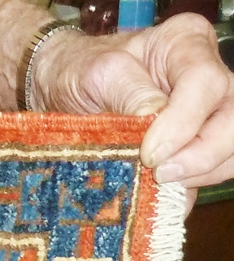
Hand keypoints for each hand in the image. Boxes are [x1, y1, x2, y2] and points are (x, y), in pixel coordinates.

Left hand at [32, 13, 233, 209]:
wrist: (61, 92)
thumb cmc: (80, 74)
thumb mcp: (96, 74)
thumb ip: (128, 94)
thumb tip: (154, 120)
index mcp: (185, 45)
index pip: (205, 83)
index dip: (184, 123)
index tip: (151, 153)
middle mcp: (205, 78)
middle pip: (231, 120)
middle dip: (202, 155)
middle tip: (161, 175)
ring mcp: (205, 115)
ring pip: (229, 151)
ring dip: (198, 175)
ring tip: (157, 184)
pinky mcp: (192, 148)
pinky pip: (208, 174)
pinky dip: (187, 191)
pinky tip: (158, 198)